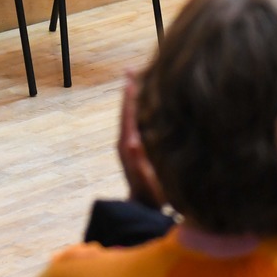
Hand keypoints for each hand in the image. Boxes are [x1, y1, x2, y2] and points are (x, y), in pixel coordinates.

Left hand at [117, 70, 164, 208]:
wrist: (143, 207)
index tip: (131, 76)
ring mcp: (130, 144)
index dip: (130, 96)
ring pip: (131, 115)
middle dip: (130, 90)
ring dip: (135, 97)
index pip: (128, 115)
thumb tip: (132, 143)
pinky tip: (147, 102)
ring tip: (138, 79)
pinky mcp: (136, 146)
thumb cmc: (150, 195)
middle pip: (127, 111)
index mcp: (128, 145)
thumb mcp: (146, 181)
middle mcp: (126, 142)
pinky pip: (137, 121)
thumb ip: (139, 163)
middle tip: (131, 69)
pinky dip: (140, 108)